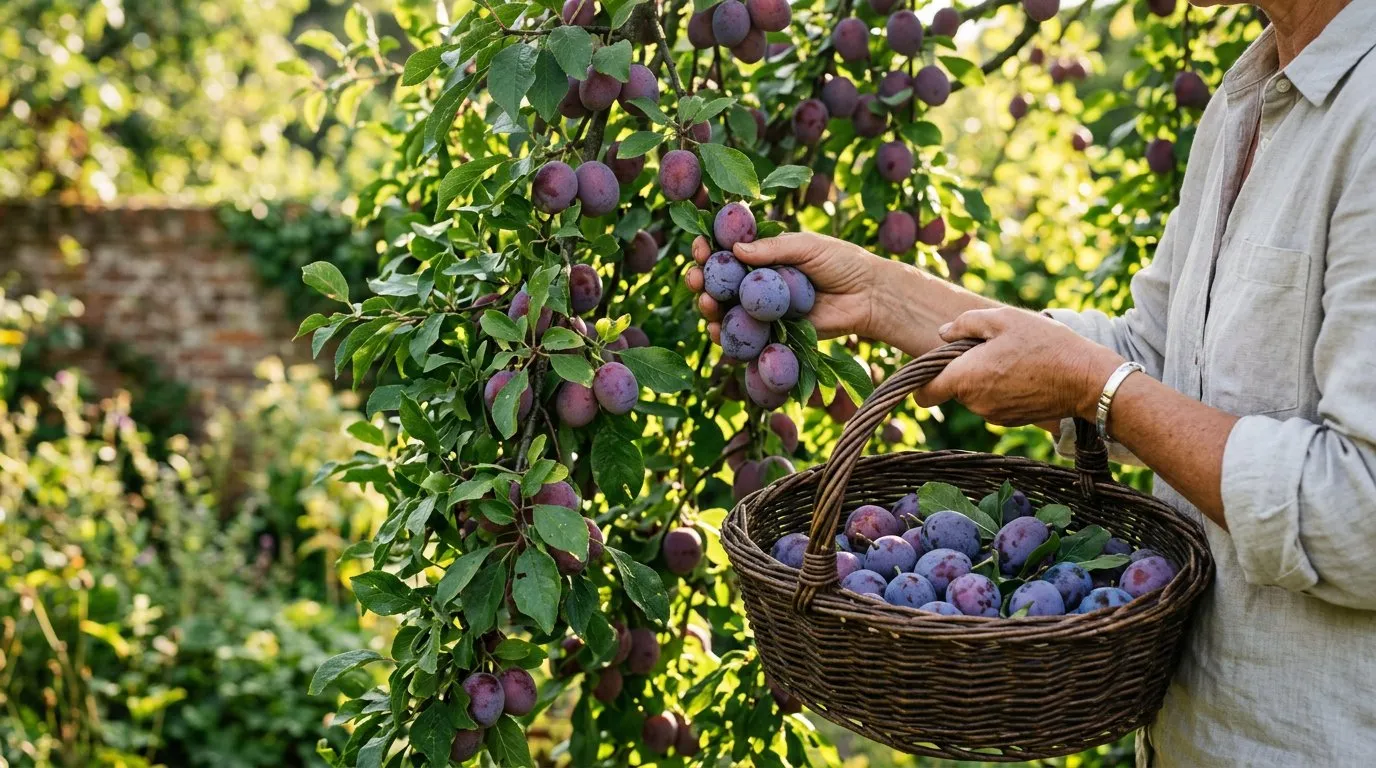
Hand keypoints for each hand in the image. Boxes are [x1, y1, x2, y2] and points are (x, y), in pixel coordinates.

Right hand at [683, 232, 890, 342]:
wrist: (868, 296)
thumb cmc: (842, 262)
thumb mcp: (807, 247)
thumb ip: (772, 249)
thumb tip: (734, 249)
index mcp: (764, 255)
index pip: (728, 251)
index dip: (710, 249)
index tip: (700, 247)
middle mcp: (758, 282)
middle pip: (719, 282)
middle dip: (701, 279)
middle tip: (694, 278)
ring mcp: (763, 308)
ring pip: (725, 309)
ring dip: (708, 306)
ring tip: (706, 303)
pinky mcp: (772, 332)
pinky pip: (744, 336)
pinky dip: (726, 335)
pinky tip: (717, 330)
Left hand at [914, 307, 1126, 425]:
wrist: (1087, 380)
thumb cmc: (1045, 344)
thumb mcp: (1003, 319)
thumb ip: (965, 324)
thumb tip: (942, 334)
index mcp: (965, 379)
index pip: (923, 394)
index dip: (921, 380)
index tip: (932, 366)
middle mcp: (975, 403)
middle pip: (952, 388)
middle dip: (962, 369)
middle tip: (991, 346)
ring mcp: (994, 416)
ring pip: (974, 394)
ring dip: (984, 377)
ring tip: (1013, 357)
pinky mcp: (1012, 421)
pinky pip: (994, 402)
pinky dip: (1001, 388)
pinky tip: (1025, 372)